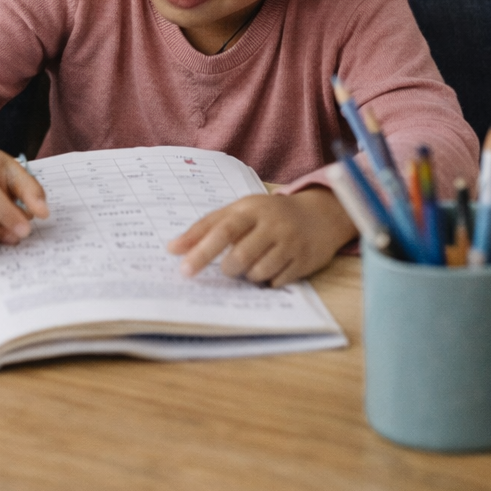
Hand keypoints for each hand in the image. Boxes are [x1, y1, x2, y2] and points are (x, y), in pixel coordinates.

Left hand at [167, 188, 355, 286]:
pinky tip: (272, 269)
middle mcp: (271, 224)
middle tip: (228, 267)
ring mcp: (290, 242)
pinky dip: (268, 281)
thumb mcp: (239, 211)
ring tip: (252, 265)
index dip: (201, 250)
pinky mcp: (304, 261)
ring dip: (248, 276)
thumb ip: (206, 227)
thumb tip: (172, 249)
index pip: (222, 229)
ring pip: (258, 272)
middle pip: (240, 256)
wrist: (319, 215)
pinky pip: (277, 281)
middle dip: (228, 268)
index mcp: (250, 208)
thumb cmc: (268, 215)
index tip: (184, 270)